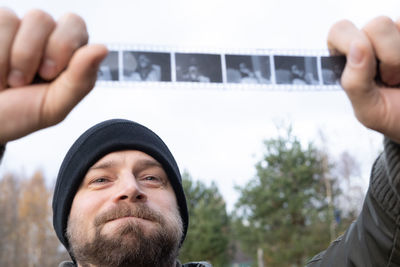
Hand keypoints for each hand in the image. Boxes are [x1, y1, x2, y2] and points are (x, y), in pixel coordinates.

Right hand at [0, 8, 107, 143]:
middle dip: (32, 52)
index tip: (48, 75)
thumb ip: (80, 79)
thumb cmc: (20, 114)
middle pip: (43, 18)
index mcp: (67, 53)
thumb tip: (103, 48)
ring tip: (9, 81)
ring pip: (16, 18)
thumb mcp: (54, 106)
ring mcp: (15, 30)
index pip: (74, 24)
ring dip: (12, 58)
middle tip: (25, 81)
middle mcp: (43, 36)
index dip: (62, 45)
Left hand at [328, 17, 399, 142]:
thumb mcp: (369, 111)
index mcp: (348, 60)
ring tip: (399, 77)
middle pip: (376, 25)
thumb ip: (354, 83)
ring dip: (399, 58)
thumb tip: (357, 48)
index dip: (350, 40)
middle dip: (385, 54)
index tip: (364, 59)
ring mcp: (395, 38)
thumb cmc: (393, 117)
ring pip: (397, 25)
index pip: (339, 31)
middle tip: (388, 78)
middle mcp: (371, 43)